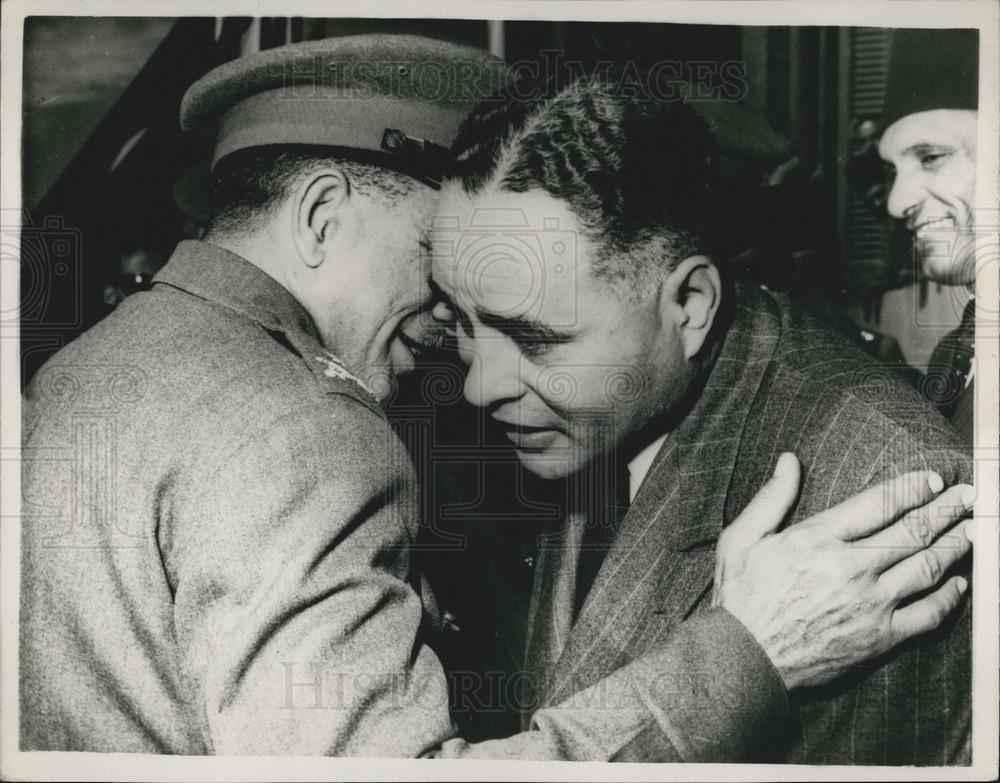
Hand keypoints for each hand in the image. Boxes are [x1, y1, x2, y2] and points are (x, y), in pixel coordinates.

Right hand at [713, 453, 972, 690]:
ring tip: (972, 531)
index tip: (932, 479)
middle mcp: (852, 568)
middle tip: (968, 497)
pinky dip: (950, 597)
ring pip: (928, 567)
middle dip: (946, 510)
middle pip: (913, 531)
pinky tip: (959, 584)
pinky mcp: (880, 637)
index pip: (879, 504)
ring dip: (956, 546)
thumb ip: (770, 497)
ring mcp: (871, 604)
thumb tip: (789, 460)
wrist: (745, 658)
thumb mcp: (740, 538)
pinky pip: (928, 614)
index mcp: (819, 539)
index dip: (911, 488)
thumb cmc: (739, 596)